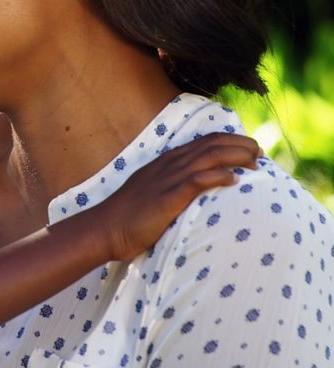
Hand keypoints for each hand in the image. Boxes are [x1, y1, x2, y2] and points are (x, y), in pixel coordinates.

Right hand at [91, 133, 261, 260]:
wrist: (106, 227)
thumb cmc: (129, 214)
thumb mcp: (153, 190)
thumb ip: (174, 185)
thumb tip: (197, 189)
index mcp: (167, 161)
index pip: (205, 140)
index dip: (231, 140)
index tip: (249, 148)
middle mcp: (170, 164)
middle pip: (213, 144)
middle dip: (240, 144)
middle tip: (260, 153)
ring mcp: (169, 178)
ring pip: (210, 157)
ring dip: (237, 156)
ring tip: (255, 163)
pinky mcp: (169, 196)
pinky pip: (199, 180)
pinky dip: (219, 176)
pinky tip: (234, 180)